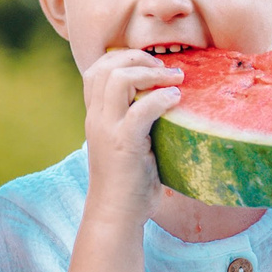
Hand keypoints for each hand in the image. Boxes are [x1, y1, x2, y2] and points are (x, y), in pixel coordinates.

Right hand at [80, 47, 182, 221]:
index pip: (96, 69)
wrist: (115, 214)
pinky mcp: (124, 144)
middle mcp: (96, 118)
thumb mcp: (127, 143)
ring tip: (176, 79)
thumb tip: (168, 101)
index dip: (123, 57)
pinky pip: (141, 109)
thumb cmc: (128, 182)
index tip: (152, 66)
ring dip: (151, 73)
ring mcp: (107, 130)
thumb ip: (136, 120)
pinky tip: (177, 99)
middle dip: (139, 58)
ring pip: (119, 79)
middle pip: (106, 66)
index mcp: (95, 116)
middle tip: (167, 69)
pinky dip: (162, 97)